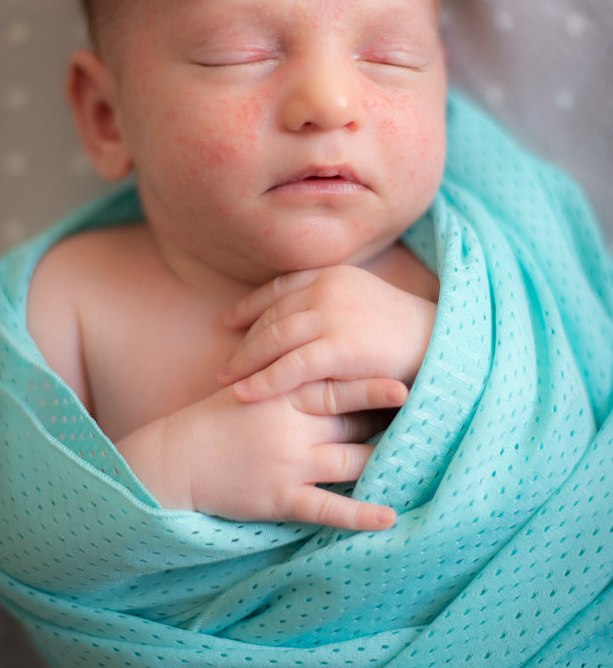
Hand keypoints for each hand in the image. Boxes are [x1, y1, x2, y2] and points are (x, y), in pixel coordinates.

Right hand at [116, 378, 399, 530]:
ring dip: (386, 462)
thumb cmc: (218, 416)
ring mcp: (289, 462)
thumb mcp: (250, 383)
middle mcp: (292, 424)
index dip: (374, 382)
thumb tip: (325, 357)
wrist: (177, 457)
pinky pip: (329, 508)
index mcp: (284, 392)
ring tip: (424, 461)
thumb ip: (287, 372)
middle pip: (354, 420)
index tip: (408, 377)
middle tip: (430, 414)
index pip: (338, 383)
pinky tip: (390, 517)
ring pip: (352, 461)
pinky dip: (361, 514)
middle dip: (389, 419)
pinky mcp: (281, 497)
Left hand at [217, 265, 435, 402]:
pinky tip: (244, 394)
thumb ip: (333, 304)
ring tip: (225, 380)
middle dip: (245, 339)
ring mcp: (332, 315)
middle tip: (224, 362)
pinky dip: (263, 380)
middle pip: (273, 315)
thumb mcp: (365, 302)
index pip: (281, 288)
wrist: (443, 343)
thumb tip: (304, 318)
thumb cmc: (406, 331)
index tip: (230, 321)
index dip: (251, 305)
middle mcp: (327, 288)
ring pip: (274, 338)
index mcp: (333, 274)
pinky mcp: (338, 347)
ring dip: (246, 361)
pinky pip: (290, 366)